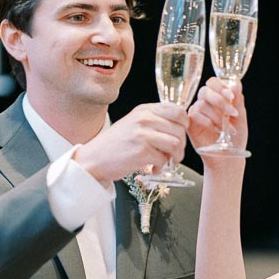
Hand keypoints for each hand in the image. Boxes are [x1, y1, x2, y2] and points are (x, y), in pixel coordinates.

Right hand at [72, 102, 188, 182]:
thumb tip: (179, 127)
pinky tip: (152, 168)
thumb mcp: (134, 123)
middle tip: (174, 154)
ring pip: (175, 143)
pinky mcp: (142, 151)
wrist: (94, 159)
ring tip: (166, 161)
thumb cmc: (115, 145)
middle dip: (181, 145)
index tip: (180, 135)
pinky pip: (164, 159)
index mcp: (144, 110)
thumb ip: (154, 121)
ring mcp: (143, 134)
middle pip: (180, 129)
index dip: (184, 125)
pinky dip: (161, 167)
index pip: (178, 111)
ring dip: (174, 156)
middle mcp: (144, 118)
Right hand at [188, 78, 246, 156]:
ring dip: (216, 115)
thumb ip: (238, 100)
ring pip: (201, 104)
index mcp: (217, 98)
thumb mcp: (240, 117)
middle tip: (232, 112)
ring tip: (226, 128)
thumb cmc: (234, 138)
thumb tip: (236, 83)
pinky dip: (207, 122)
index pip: (213, 83)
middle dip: (220, 100)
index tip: (231, 96)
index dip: (221, 86)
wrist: (228, 157)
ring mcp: (196, 113)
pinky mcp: (189, 124)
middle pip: (205, 91)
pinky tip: (215, 130)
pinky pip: (194, 114)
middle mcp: (205, 103)